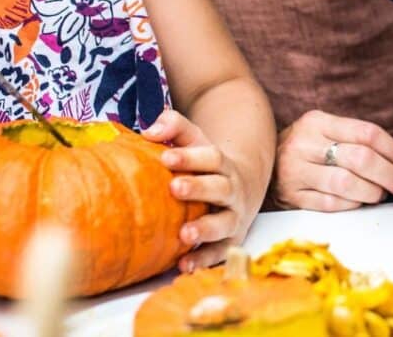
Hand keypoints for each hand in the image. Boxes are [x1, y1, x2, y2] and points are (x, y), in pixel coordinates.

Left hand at [145, 109, 257, 271]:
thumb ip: (174, 127)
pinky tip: (183, 265)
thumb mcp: (195, 140)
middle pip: (220, 188)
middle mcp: (232, 190)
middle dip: (198, 188)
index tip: (166, 157)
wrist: (242, 187)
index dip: (190, 157)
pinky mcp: (230, 240)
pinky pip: (220, 252)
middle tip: (174, 188)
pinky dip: (204, 260)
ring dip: (205, 229)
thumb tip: (150, 131)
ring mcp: (233, 217)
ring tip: (184, 234)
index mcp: (222, 164)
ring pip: (225, 223)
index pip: (211, 157)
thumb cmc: (206, 165)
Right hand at [270, 110, 392, 211]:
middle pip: (360, 158)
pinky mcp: (291, 196)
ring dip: (373, 192)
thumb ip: (358, 140)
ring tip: (383, 194)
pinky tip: (361, 201)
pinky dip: (353, 204)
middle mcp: (304, 143)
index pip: (367, 133)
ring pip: (346, 183)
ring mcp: (295, 170)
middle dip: (392, 175)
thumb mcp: (324, 132)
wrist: (258, 165)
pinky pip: (331, 203)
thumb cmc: (305, 150)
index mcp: (317, 121)